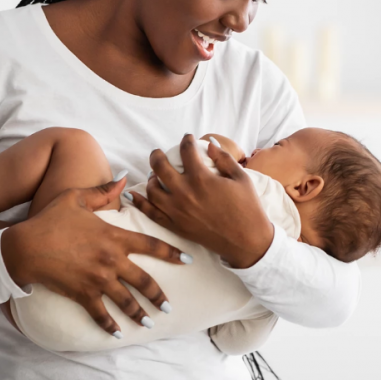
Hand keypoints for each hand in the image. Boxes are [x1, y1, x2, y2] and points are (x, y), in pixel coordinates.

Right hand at [0, 178, 187, 336]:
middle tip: (169, 306)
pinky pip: (100, 314)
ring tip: (150, 322)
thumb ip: (103, 191)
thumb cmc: (50, 219)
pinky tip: (117, 334)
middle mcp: (111, 260)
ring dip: (139, 314)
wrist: (26, 246)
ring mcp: (98, 279)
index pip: (151, 245)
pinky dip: (109, 326)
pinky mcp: (83, 294)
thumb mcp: (77, 198)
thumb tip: (124, 179)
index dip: (172, 253)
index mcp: (114, 237)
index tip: (188, 260)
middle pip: (144, 281)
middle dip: (159, 295)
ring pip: (126, 301)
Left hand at [130, 134, 273, 268]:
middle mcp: (185, 193)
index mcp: (201, 178)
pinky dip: (139, 203)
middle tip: (159, 152)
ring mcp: (177, 211)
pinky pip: (151, 213)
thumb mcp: (241, 178)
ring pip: (152, 189)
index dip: (186, 140)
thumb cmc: (248, 208)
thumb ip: (224, 158)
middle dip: (157, 155)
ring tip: (155, 175)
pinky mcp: (175, 226)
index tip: (188, 138)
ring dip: (151, 178)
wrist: (247, 241)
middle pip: (160, 167)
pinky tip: (132, 195)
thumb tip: (209, 144)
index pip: (186, 151)